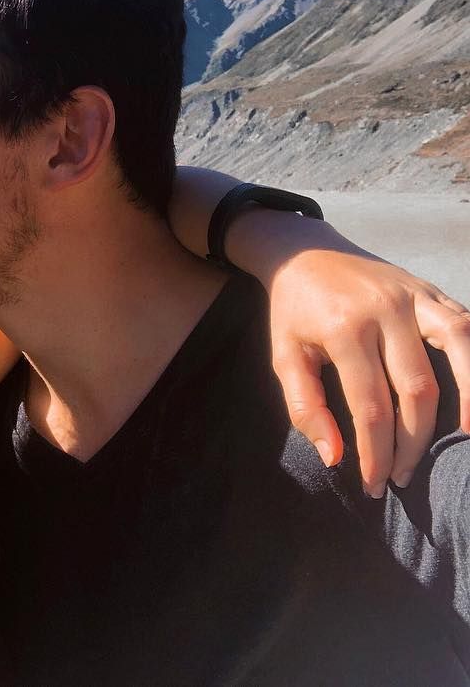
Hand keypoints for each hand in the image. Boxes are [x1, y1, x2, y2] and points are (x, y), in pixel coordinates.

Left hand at [266, 240, 469, 496]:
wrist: (304, 252)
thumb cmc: (294, 312)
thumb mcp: (284, 356)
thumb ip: (306, 406)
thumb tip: (335, 457)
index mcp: (344, 329)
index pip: (371, 406)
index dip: (376, 452)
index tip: (374, 483)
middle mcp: (386, 310)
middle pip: (417, 390)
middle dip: (415, 442)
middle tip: (405, 476)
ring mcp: (416, 296)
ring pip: (461, 352)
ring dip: (468, 404)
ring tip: (463, 445)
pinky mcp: (432, 291)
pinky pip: (467, 326)